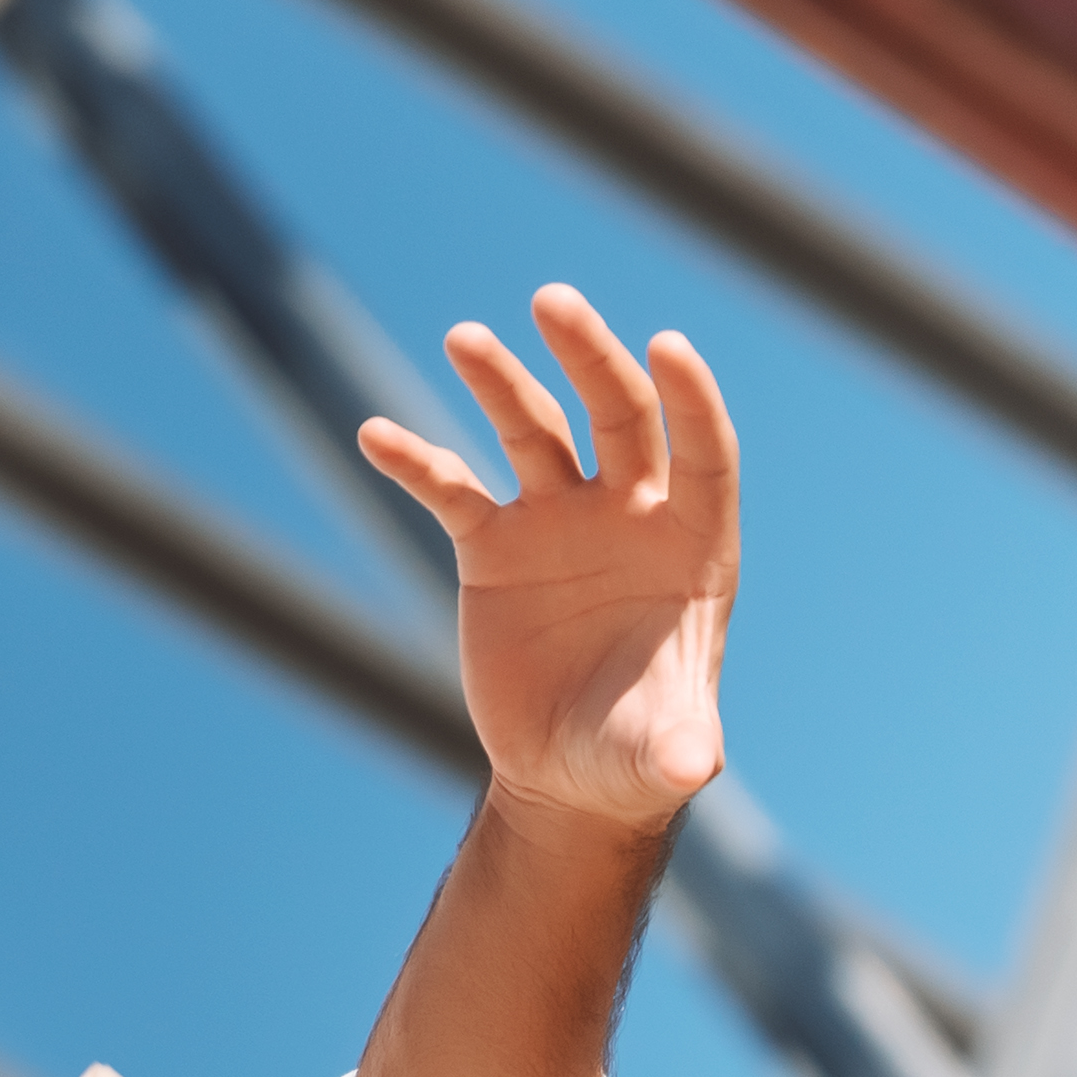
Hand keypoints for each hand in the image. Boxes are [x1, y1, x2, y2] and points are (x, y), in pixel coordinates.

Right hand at [357, 285, 740, 839]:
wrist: (570, 774)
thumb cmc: (636, 756)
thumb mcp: (662, 755)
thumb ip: (680, 750)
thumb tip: (696, 767)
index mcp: (693, 547)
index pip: (701, 454)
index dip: (691, 401)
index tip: (670, 345)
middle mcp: (630, 516)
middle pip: (616, 412)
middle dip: (588, 356)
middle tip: (551, 301)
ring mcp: (558, 521)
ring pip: (533, 429)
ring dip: (500, 381)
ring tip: (467, 337)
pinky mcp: (492, 546)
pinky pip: (451, 488)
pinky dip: (416, 461)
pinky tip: (375, 435)